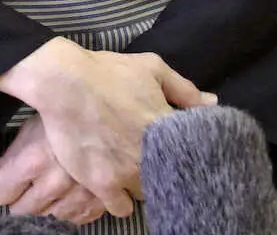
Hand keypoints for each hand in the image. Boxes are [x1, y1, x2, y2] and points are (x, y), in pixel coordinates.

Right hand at [0, 38, 216, 217]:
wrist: (63, 82)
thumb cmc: (107, 71)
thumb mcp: (150, 68)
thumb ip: (184, 90)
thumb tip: (213, 104)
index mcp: (166, 126)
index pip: (192, 154)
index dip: (185, 155)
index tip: (177, 152)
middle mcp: (151, 154)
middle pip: (168, 177)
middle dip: (161, 169)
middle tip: (147, 157)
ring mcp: (126, 172)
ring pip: (145, 194)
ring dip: (140, 185)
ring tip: (129, 170)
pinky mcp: (102, 184)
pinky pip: (121, 208)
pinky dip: (119, 200)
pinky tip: (114, 185)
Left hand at [0, 113, 105, 224]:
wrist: (111, 107)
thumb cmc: (66, 112)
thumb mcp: (31, 128)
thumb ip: (6, 161)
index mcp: (34, 159)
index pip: (1, 194)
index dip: (2, 185)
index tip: (7, 179)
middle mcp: (56, 182)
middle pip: (23, 210)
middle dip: (22, 196)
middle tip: (32, 176)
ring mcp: (80, 194)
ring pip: (49, 216)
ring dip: (48, 203)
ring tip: (55, 177)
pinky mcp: (100, 201)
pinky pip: (76, 218)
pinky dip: (72, 207)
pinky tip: (72, 187)